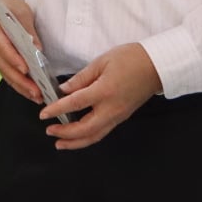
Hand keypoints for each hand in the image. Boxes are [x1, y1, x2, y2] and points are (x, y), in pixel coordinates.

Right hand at [0, 0, 43, 102]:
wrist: (0, 6)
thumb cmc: (10, 7)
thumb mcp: (22, 13)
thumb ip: (28, 31)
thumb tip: (36, 51)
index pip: (2, 46)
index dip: (13, 59)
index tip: (26, 69)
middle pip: (4, 66)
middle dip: (21, 80)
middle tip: (36, 91)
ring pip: (6, 74)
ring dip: (21, 86)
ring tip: (37, 96)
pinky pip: (8, 75)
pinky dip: (19, 85)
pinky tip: (31, 93)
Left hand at [40, 42, 161, 148]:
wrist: (157, 66)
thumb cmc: (131, 58)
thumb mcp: (102, 62)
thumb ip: (81, 78)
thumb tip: (64, 90)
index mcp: (104, 91)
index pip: (75, 104)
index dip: (57, 110)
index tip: (43, 114)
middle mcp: (111, 109)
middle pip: (85, 129)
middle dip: (65, 133)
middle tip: (49, 131)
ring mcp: (118, 115)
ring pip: (95, 136)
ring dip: (76, 142)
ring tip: (60, 143)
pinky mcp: (122, 117)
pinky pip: (103, 132)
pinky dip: (88, 137)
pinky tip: (79, 136)